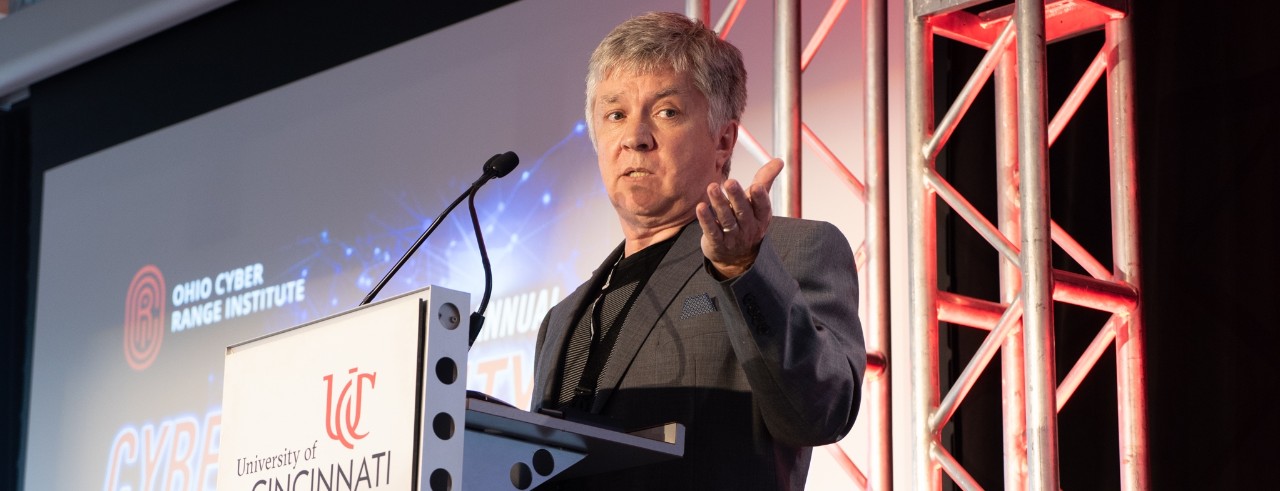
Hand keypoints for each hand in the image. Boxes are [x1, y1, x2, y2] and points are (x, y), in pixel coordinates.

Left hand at [696, 158, 784, 278]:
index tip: (755, 186)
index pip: (763, 207)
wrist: (737, 258)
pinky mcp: (717, 243)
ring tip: (711, 187)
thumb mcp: (758, 204)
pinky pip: (712, 231)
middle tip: (729, 182)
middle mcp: (749, 228)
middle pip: (743, 211)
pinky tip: (700, 207)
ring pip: (726, 219)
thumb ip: (765, 181)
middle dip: (736, 196)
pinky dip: (706, 220)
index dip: (760, 198)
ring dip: (719, 203)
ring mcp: (733, 237)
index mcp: (761, 217)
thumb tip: (779, 160)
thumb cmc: (747, 221)